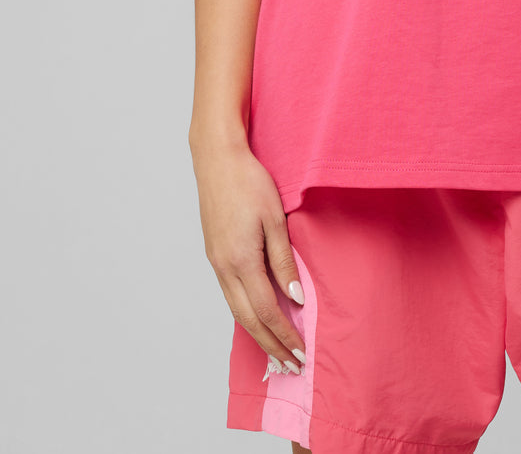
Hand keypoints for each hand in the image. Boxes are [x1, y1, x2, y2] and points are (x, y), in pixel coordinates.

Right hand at [191, 137, 306, 373]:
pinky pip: (230, 295)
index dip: (284, 334)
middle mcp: (224, 268)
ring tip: (275, 350)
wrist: (217, 160)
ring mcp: (216, 263)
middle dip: (270, 345)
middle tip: (290, 365)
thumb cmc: (250, 183)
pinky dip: (246, 313)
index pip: (267, 310)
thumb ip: (284, 261)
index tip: (301, 351)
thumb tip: (295, 297)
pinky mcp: (214, 255)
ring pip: (236, 310)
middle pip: (249, 319)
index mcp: (241, 261)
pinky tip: (257, 318)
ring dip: (257, 333)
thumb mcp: (275, 219)